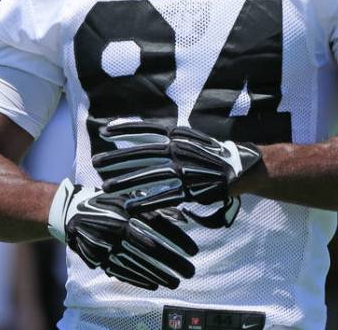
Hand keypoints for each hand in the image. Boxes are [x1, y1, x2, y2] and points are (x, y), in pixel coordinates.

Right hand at [47, 178, 197, 289]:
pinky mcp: (98, 258)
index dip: (177, 239)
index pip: (158, 226)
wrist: (70, 212)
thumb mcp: (129, 197)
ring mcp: (106, 245)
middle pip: (150, 249)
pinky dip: (139, 279)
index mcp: (126, 210)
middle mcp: (116, 228)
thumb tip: (183, 217)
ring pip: (137, 264)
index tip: (193, 250)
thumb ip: (155, 205)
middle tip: (191, 271)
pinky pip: (121, 272)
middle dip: (173, 262)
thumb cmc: (107, 201)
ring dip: (159, 274)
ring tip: (176, 282)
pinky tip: (154, 284)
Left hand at [93, 122, 260, 219]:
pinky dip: (147, 202)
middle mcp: (180, 150)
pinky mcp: (192, 189)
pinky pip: (165, 196)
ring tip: (106, 188)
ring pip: (150, 176)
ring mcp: (186, 170)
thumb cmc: (213, 155)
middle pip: (142, 154)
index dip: (126, 130)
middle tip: (95, 163)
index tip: (105, 131)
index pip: (148, 130)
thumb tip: (150, 137)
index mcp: (179, 136)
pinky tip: (130, 207)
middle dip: (118, 158)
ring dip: (126, 183)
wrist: (241, 168)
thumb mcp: (191, 140)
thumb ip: (171, 139)